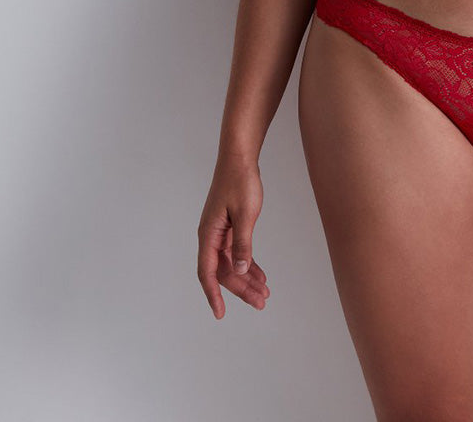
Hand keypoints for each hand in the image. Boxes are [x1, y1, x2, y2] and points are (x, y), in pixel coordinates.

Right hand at [197, 155, 269, 318]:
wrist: (239, 158)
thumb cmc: (240, 182)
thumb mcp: (245, 214)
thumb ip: (243, 244)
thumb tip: (241, 271)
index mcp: (209, 234)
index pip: (208, 272)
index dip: (214, 294)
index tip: (221, 313)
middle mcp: (211, 236)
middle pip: (223, 271)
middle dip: (241, 290)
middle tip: (261, 303)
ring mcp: (220, 232)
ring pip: (231, 264)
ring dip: (247, 279)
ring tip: (264, 294)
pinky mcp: (229, 227)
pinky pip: (236, 252)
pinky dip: (248, 264)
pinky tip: (260, 274)